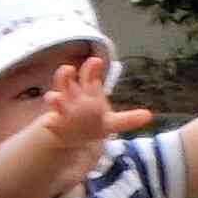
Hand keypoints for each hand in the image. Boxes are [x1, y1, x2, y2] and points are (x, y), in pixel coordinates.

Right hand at [34, 55, 152, 177]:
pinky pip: (49, 121)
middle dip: (66, 76)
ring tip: (54, 98)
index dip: (91, 69)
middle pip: (67, 81)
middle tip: (69, 69)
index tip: (96, 61)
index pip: (89, 76)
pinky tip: (50, 122)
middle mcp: (72, 97)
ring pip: (54, 98)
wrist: (71, 136)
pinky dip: (49, 122)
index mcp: (88, 92)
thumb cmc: (94, 123)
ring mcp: (61, 109)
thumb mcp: (112, 123)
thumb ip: (129, 119)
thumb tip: (149, 116)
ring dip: (54, 97)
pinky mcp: (53, 123)